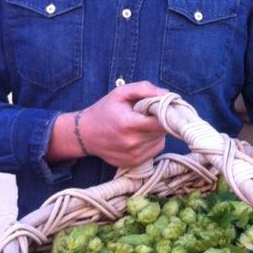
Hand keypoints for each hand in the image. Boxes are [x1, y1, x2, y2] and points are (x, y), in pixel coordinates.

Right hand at [48, 81, 168, 166]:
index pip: (162, 121)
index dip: (167, 112)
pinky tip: (140, 134)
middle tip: (150, 113)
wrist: (85, 134)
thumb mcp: (120, 93)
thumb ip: (143, 89)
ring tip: (142, 124)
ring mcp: (134, 155)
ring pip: (160, 140)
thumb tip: (166, 94)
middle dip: (162, 120)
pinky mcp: (135, 163)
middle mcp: (132, 142)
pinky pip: (155, 149)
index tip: (165, 106)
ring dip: (157, 131)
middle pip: (163, 130)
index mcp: (129, 124)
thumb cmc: (104, 110)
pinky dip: (153, 141)